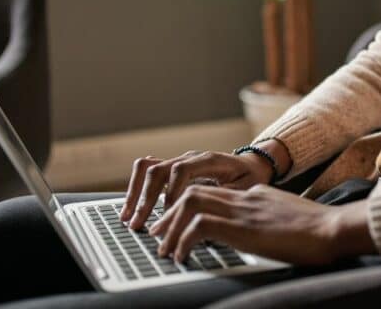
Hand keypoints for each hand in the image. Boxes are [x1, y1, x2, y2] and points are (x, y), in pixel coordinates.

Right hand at [120, 150, 272, 229]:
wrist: (252, 165)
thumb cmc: (250, 179)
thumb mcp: (245, 191)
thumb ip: (226, 202)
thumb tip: (205, 224)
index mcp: (210, 160)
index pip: (181, 170)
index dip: (171, 193)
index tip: (168, 214)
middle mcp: (191, 158)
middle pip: (159, 170)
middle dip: (146, 198)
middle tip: (138, 223)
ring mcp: (180, 161)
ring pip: (149, 168)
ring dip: (136, 192)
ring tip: (127, 216)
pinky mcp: (174, 169)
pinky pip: (149, 171)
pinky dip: (138, 187)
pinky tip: (131, 204)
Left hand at [149, 184, 374, 265]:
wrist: (334, 229)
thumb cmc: (320, 232)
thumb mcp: (289, 220)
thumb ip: (270, 221)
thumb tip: (261, 235)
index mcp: (256, 195)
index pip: (213, 193)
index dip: (188, 209)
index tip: (176, 227)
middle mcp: (246, 197)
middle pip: (195, 192)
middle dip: (170, 215)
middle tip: (158, 235)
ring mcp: (244, 210)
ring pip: (191, 203)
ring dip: (172, 226)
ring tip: (166, 249)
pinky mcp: (243, 227)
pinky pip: (200, 226)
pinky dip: (184, 241)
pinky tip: (183, 257)